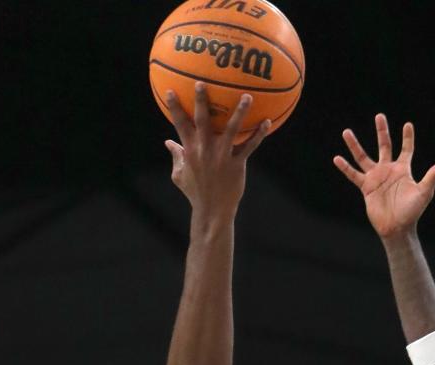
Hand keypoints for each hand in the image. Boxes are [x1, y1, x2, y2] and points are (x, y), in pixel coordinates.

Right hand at [164, 84, 270, 219]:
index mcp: (190, 150)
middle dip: (202, 101)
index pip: (180, 125)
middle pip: (203, 121)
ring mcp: (222, 157)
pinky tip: (267, 122)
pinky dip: (259, 135)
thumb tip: (167, 142)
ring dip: (240, 112)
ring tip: (247, 96)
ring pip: (232, 130)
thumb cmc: (195, 192)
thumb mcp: (179, 175)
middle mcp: (205, 150)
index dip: (174, 108)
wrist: (212, 212)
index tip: (170, 90)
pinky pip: (249, 147)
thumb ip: (175, 156)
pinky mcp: (237, 165)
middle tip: (202, 82)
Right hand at [334, 115, 434, 238]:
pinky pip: (353, 175)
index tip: (408, 125)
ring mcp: (376, 178)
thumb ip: (433, 175)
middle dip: (382, 131)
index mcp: (403, 170)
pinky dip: (345, 167)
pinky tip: (337, 158)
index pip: (406, 149)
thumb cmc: (412, 212)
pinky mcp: (366, 187)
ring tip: (346, 132)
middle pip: (384, 146)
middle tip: (379, 116)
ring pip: (363, 157)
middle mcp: (388, 170)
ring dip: (355, 145)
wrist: (397, 228)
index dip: (407, 138)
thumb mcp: (425, 192)